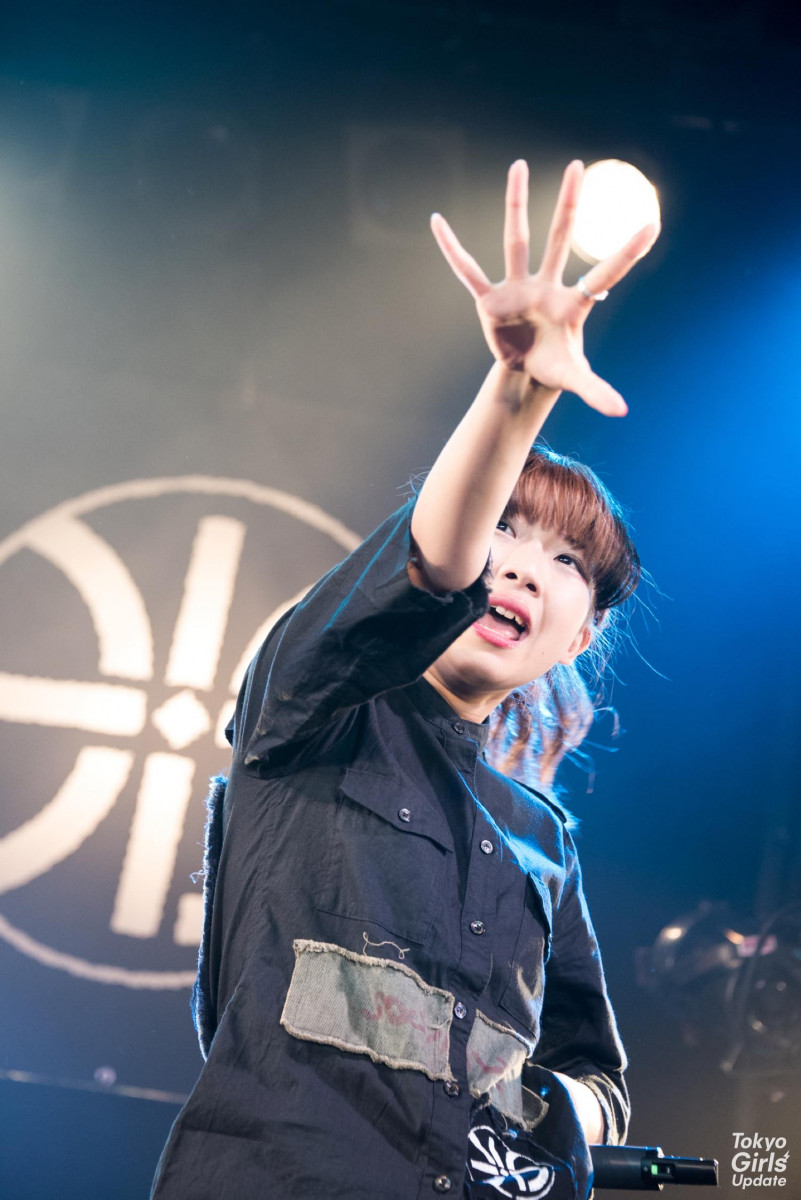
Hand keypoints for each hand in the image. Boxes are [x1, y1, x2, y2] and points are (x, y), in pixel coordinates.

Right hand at [430, 160, 658, 415]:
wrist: (525, 371)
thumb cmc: (556, 367)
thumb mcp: (576, 380)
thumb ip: (597, 391)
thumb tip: (622, 412)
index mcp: (573, 304)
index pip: (604, 275)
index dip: (627, 253)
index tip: (654, 224)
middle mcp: (547, 286)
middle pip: (561, 237)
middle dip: (569, 203)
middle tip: (579, 165)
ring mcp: (517, 289)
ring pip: (516, 240)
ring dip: (516, 203)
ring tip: (519, 165)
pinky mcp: (489, 301)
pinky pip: (468, 271)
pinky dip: (452, 249)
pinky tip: (437, 222)